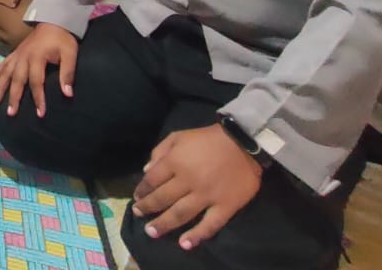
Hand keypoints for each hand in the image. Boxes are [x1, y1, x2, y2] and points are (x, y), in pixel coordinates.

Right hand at [0, 23, 76, 117]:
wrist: (54, 20)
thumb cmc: (63, 39)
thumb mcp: (70, 54)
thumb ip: (68, 73)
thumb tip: (68, 94)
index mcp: (37, 57)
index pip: (36, 82)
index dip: (38, 99)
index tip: (40, 114)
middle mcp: (23, 57)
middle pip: (17, 80)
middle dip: (13, 97)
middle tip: (11, 113)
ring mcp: (18, 54)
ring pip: (6, 73)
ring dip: (0, 87)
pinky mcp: (15, 52)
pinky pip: (4, 63)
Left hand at [132, 125, 262, 249]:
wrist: (244, 142)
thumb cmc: (207, 138)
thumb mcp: (179, 136)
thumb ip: (160, 152)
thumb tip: (146, 171)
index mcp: (175, 161)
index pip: (152, 180)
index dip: (142, 190)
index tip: (137, 199)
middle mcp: (188, 180)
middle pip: (163, 198)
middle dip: (148, 208)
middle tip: (139, 216)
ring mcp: (207, 195)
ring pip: (181, 214)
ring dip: (164, 224)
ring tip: (152, 232)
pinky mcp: (225, 206)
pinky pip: (210, 224)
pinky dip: (197, 235)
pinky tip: (184, 244)